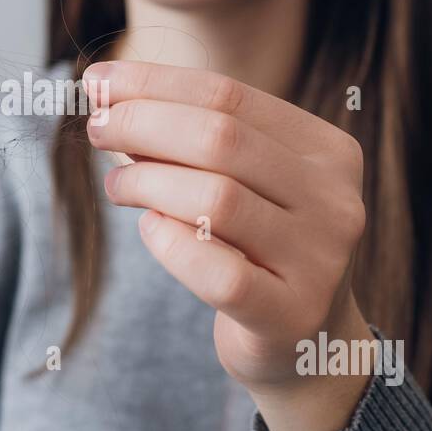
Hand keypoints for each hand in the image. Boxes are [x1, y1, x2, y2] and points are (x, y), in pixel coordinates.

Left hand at [84, 60, 370, 400]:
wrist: (306, 346)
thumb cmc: (258, 250)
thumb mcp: (238, 184)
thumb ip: (189, 143)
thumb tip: (109, 96)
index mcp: (328, 151)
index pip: (230, 96)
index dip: (154, 84)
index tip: (97, 84)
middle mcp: (335, 201)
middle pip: (221, 138)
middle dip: (143, 124)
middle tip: (96, 130)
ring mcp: (320, 260)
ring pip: (217, 199)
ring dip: (148, 182)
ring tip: (117, 186)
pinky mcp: (292, 315)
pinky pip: (218, 271)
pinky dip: (170, 243)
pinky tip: (150, 229)